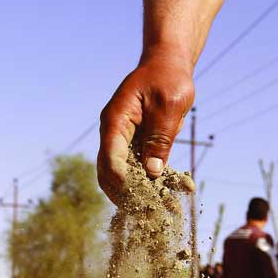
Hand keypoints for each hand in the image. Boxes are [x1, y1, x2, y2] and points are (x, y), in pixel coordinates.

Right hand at [97, 50, 193, 202]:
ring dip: (134, 191)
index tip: (141, 199)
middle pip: (108, 172)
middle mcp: (112, 133)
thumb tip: (152, 172)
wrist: (167, 63)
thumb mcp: (169, 105)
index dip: (122, 182)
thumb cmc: (169, 78)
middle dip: (124, 194)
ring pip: (118, 174)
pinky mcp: (132, 143)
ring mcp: (120, 139)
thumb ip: (160, 137)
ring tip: (154, 210)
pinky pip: (133, 167)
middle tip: (145, 213)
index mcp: (115, 121)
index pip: (110, 160)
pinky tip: (162, 194)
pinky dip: (144, 181)